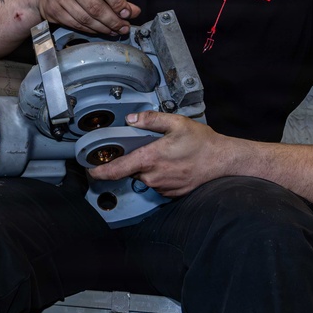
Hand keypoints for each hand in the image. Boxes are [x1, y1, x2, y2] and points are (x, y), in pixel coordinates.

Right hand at [35, 0, 140, 35]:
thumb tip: (133, 11)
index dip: (118, 3)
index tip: (128, 13)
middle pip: (96, 6)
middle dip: (113, 20)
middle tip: (124, 27)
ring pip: (87, 18)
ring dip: (104, 28)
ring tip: (115, 30)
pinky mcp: (54, 10)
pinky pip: (77, 24)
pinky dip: (92, 30)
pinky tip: (101, 30)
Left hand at [88, 112, 224, 196]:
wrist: (223, 161)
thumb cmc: (202, 144)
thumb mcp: (176, 123)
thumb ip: (151, 119)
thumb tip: (132, 119)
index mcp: (150, 158)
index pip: (116, 170)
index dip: (99, 171)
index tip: (90, 170)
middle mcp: (153, 176)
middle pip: (131, 170)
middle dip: (134, 160)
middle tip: (148, 147)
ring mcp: (162, 187)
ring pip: (144, 176)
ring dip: (149, 167)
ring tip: (166, 155)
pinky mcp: (170, 193)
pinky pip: (157, 183)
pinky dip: (160, 174)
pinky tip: (173, 164)